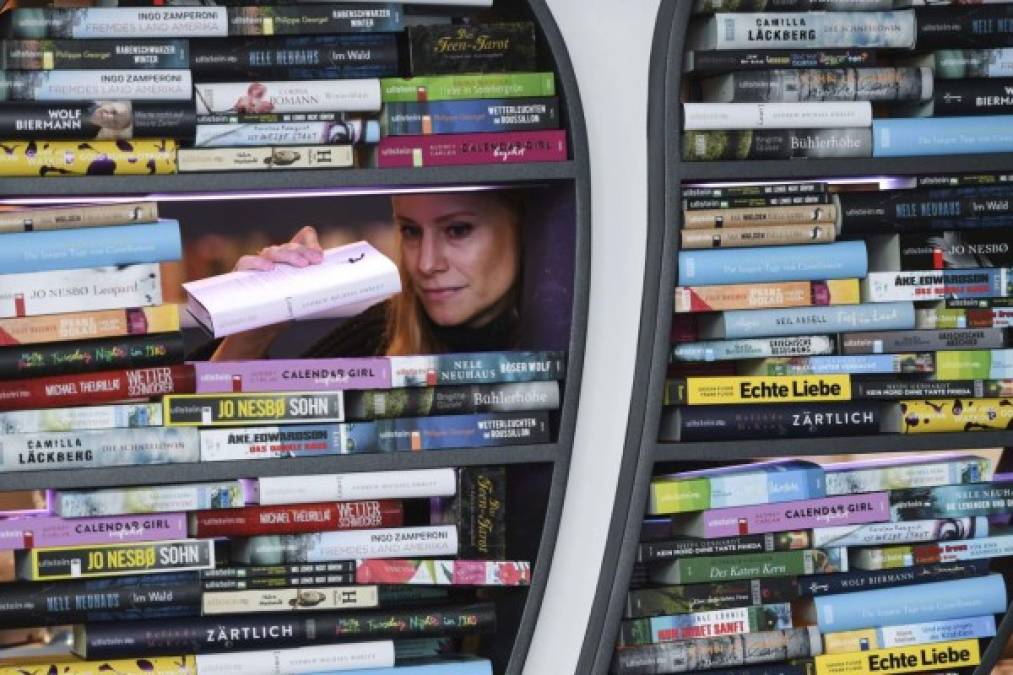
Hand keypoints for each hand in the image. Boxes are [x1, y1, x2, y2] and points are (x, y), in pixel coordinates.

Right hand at [210, 226, 323, 361]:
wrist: (256, 333)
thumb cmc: (279, 315)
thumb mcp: (301, 302)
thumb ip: (312, 292)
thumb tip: (333, 292)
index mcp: (289, 263)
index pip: (300, 239)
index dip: (310, 242)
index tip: (319, 256)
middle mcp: (273, 260)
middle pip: (288, 246)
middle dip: (304, 251)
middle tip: (315, 260)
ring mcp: (257, 266)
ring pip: (271, 251)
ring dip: (288, 255)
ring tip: (301, 264)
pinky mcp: (240, 275)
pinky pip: (246, 262)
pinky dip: (257, 263)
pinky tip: (269, 268)